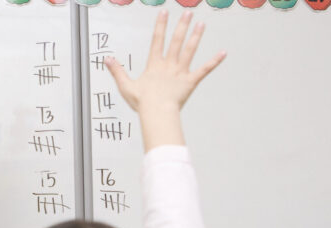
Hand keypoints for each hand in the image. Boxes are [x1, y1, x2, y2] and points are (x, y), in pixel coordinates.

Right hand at [106, 11, 223, 150]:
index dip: (161, 26)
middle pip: (176, 41)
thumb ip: (117, 71)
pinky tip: (223, 53)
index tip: (164, 13)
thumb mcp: (126, 86)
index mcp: (154, 65)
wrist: (157, 113)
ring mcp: (181, 72)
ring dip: (196, 37)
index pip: (157, 40)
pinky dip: (214, 62)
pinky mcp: (190, 82)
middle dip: (182, 26)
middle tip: (188, 13)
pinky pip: (204, 70)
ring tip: (202, 24)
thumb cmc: (142, 102)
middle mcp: (169, 65)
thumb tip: (107, 60)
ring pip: (190, 51)